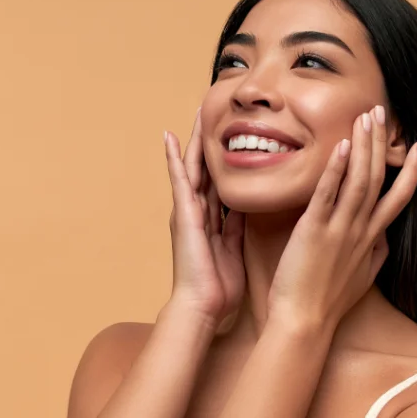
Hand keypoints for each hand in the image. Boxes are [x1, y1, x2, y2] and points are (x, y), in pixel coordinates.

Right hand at [163, 109, 245, 325]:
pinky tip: (170, 137)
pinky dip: (174, 159)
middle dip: (210, 141)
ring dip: (194, 140)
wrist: (202, 306)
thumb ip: (237, 228)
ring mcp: (187, 211)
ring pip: (193, 167)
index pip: (220, 181)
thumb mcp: (234, 249)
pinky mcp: (182, 214)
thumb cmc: (218, 287)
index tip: (234, 135)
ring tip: (196, 112)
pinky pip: (179, 180)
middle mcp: (196, 211)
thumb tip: (247, 208)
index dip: (226, 158)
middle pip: (205, 168)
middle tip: (213, 111)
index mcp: (211, 220)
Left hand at [267, 105, 416, 330]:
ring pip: (359, 181)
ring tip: (366, 118)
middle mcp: (360, 231)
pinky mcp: (314, 231)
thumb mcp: (362, 278)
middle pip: (379, 180)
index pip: (398, 198)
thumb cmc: (326, 303)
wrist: (304, 323)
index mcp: (371, 240)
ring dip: (364, 147)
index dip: (412, 170)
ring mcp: (340, 230)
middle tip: (382, 112)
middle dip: (382, 144)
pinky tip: (341, 146)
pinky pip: (328, 195)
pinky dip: (336, 169)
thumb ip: (374, 255)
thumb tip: (384, 240)